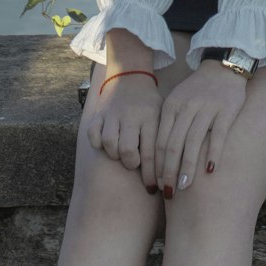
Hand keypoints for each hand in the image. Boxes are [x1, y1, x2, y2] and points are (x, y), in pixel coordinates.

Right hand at [85, 72, 162, 191]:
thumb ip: (165, 140)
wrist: (131, 78)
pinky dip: (98, 143)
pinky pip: (93, 135)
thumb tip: (173, 175)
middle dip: (132, 164)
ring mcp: (113, 114)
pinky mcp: (98, 114)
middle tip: (135, 165)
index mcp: (151, 116)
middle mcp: (131, 115)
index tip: (153, 188)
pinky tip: (106, 144)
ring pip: (110, 143)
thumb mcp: (163, 116)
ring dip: (115, 155)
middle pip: (127, 149)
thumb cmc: (150, 105)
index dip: (152, 174)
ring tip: (122, 155)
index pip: (152, 152)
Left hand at [154, 60, 247, 196]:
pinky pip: (217, 135)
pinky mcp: (226, 110)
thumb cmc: (197, 90)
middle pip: (174, 145)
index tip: (159, 184)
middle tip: (169, 192)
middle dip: (170, 172)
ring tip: (185, 186)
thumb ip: (169, 125)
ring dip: (188, 167)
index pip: (161, 142)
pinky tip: (210, 171)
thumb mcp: (177, 101)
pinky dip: (212, 154)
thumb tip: (159, 160)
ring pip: (193, 143)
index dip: (159, 166)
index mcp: (171, 106)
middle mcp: (187, 107)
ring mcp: (207, 108)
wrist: (223, 66)